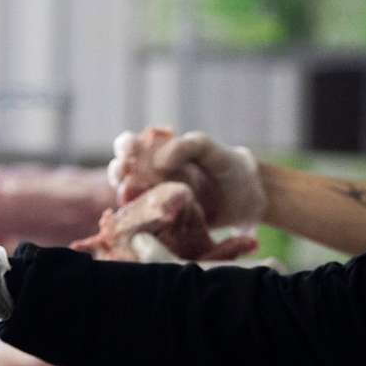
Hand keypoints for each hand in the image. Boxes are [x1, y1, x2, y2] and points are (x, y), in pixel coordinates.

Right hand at [108, 128, 265, 226]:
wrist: (247, 195)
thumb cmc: (225, 165)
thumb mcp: (208, 148)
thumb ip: (186, 146)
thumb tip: (158, 161)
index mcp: (157, 152)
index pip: (130, 146)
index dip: (125, 146)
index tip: (129, 149)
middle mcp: (151, 175)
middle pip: (122, 172)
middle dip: (118, 171)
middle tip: (124, 173)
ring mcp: (157, 198)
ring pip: (130, 197)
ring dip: (126, 194)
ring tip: (130, 191)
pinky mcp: (166, 220)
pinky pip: (148, 218)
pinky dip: (143, 215)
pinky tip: (147, 211)